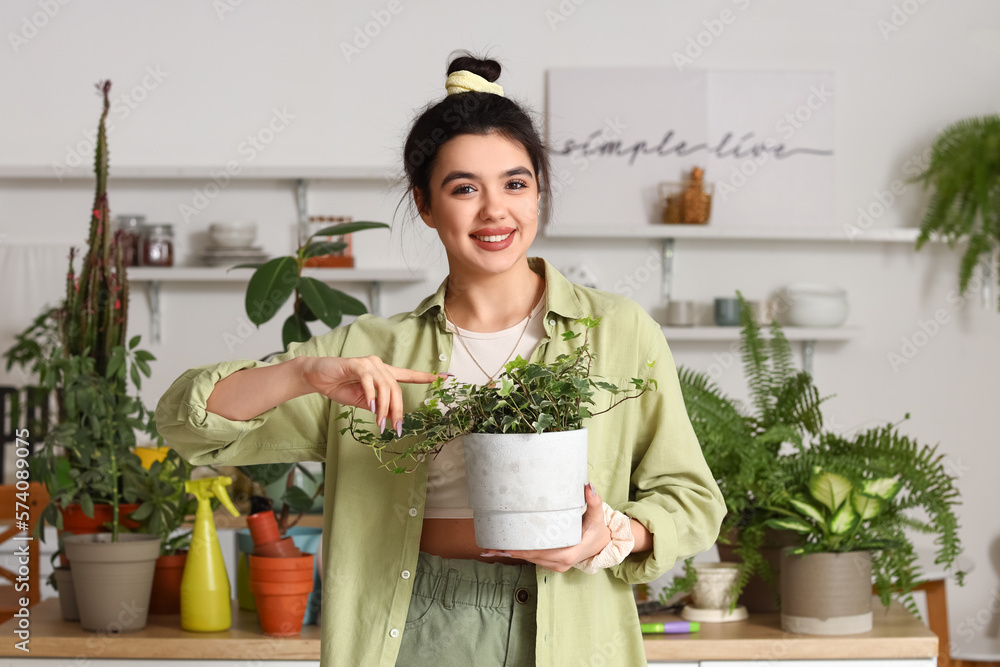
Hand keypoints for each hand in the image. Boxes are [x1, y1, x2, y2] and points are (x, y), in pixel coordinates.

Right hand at [301, 356, 441, 434]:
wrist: (317, 376)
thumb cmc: (340, 386)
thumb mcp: (362, 401)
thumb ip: (377, 406)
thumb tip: (389, 418)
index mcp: (383, 373)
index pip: (408, 374)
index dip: (426, 377)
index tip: (445, 378)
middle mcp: (379, 365)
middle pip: (397, 388)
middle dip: (398, 410)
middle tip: (397, 428)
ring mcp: (368, 364)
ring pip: (385, 386)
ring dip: (384, 408)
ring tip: (380, 423)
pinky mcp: (356, 364)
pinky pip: (369, 381)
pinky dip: (372, 395)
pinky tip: (371, 407)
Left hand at [480, 483, 611, 571]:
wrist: (602, 544)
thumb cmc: (596, 529)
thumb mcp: (597, 515)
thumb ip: (594, 502)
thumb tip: (588, 487)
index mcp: (568, 553)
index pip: (540, 551)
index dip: (522, 549)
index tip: (505, 544)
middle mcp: (560, 563)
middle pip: (530, 556)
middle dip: (510, 551)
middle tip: (489, 546)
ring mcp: (555, 565)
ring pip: (529, 559)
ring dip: (511, 554)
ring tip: (490, 548)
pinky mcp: (552, 564)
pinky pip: (533, 559)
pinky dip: (519, 555)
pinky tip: (502, 551)